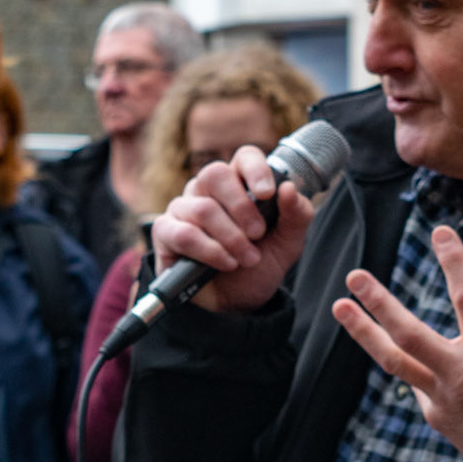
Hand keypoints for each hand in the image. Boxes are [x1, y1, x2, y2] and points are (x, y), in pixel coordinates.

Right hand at [151, 146, 314, 314]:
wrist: (236, 305)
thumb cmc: (258, 266)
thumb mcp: (288, 244)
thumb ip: (297, 216)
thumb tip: (289, 188)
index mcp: (240, 184)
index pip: (244, 156)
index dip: (256, 169)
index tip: (267, 194)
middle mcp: (207, 190)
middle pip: (214, 173)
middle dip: (241, 207)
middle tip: (257, 234)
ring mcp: (183, 209)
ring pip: (203, 208)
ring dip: (231, 238)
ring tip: (246, 259)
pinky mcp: (165, 232)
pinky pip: (184, 233)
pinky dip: (210, 251)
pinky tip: (225, 264)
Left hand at [331, 227, 462, 461]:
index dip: (454, 264)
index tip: (441, 233)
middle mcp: (461, 376)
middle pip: (409, 335)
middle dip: (379, 304)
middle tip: (354, 276)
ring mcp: (442, 399)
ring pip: (394, 361)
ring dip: (364, 333)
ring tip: (339, 306)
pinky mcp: (435, 415)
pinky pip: (415, 382)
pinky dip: (405, 362)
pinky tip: (394, 343)